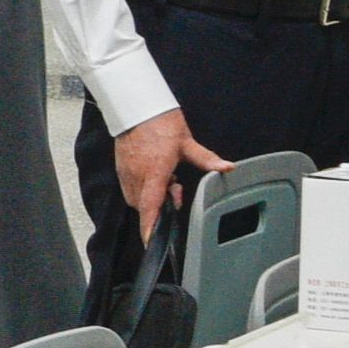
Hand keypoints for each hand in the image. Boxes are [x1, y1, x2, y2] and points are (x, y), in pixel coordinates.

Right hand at [111, 106, 201, 244]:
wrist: (137, 106)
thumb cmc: (161, 123)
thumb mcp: (187, 142)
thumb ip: (207, 160)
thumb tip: (228, 167)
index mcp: (155, 171)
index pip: (150, 206)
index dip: (149, 226)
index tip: (149, 241)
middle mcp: (137, 175)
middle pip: (145, 206)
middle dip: (159, 206)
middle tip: (176, 187)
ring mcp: (126, 172)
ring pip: (136, 198)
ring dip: (150, 197)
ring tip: (165, 176)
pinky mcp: (120, 168)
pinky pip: (129, 188)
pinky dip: (142, 188)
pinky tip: (153, 172)